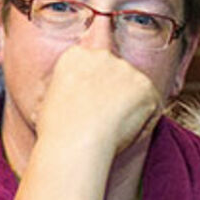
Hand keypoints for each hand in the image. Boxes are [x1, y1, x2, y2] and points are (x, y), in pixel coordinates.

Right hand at [31, 44, 164, 159]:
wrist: (75, 144)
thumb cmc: (57, 130)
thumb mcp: (49, 99)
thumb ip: (68, 87)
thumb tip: (76, 91)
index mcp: (75, 56)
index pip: (92, 63)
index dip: (95, 86)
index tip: (90, 104)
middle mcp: (101, 56)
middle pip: (115, 74)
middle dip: (114, 93)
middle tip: (101, 120)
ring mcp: (125, 69)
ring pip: (134, 90)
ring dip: (129, 108)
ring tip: (110, 129)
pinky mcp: (145, 86)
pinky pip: (150, 106)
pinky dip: (143, 122)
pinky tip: (123, 132)